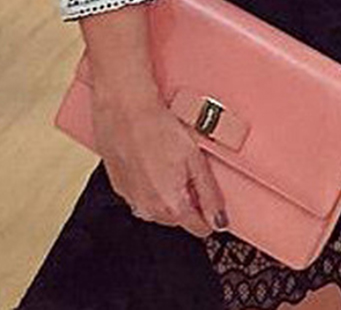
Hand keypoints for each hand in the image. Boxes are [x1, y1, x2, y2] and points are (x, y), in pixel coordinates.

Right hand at [91, 84, 227, 237]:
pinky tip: (151, 161)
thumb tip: (221, 220)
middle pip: (179, 218)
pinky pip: (141, 196)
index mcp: (172, 206)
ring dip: (167, 192)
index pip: (199, 228)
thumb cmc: (159, 129)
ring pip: (159, 208)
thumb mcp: (196, 160)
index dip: (209, 213)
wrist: (125, 111)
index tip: (210, 198)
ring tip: (167, 160)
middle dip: (187, 199)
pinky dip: (149, 184)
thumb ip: (210, 195)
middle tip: (187, 168)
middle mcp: (149, 210)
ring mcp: (132, 201)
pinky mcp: (119, 189)